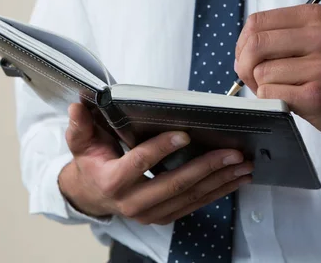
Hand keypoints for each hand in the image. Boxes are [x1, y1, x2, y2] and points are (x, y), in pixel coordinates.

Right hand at [58, 103, 252, 224]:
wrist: (91, 195)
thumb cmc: (92, 162)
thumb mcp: (80, 142)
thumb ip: (80, 125)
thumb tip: (78, 105)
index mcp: (112, 181)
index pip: (140, 163)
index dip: (162, 148)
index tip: (185, 134)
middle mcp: (133, 202)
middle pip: (175, 183)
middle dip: (208, 167)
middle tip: (233, 153)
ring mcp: (151, 213)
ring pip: (191, 197)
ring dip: (220, 181)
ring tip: (242, 165)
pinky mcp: (164, 216)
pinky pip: (194, 205)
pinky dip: (217, 192)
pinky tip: (234, 179)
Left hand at [234, 4, 320, 159]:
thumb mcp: (318, 40)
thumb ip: (281, 37)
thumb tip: (240, 52)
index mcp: (315, 17)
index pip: (257, 21)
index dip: (243, 44)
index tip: (249, 59)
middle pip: (255, 44)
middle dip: (245, 66)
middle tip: (254, 79)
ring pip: (261, 72)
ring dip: (261, 87)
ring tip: (282, 91)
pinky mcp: (316, 95)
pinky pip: (270, 94)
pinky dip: (271, 101)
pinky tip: (290, 101)